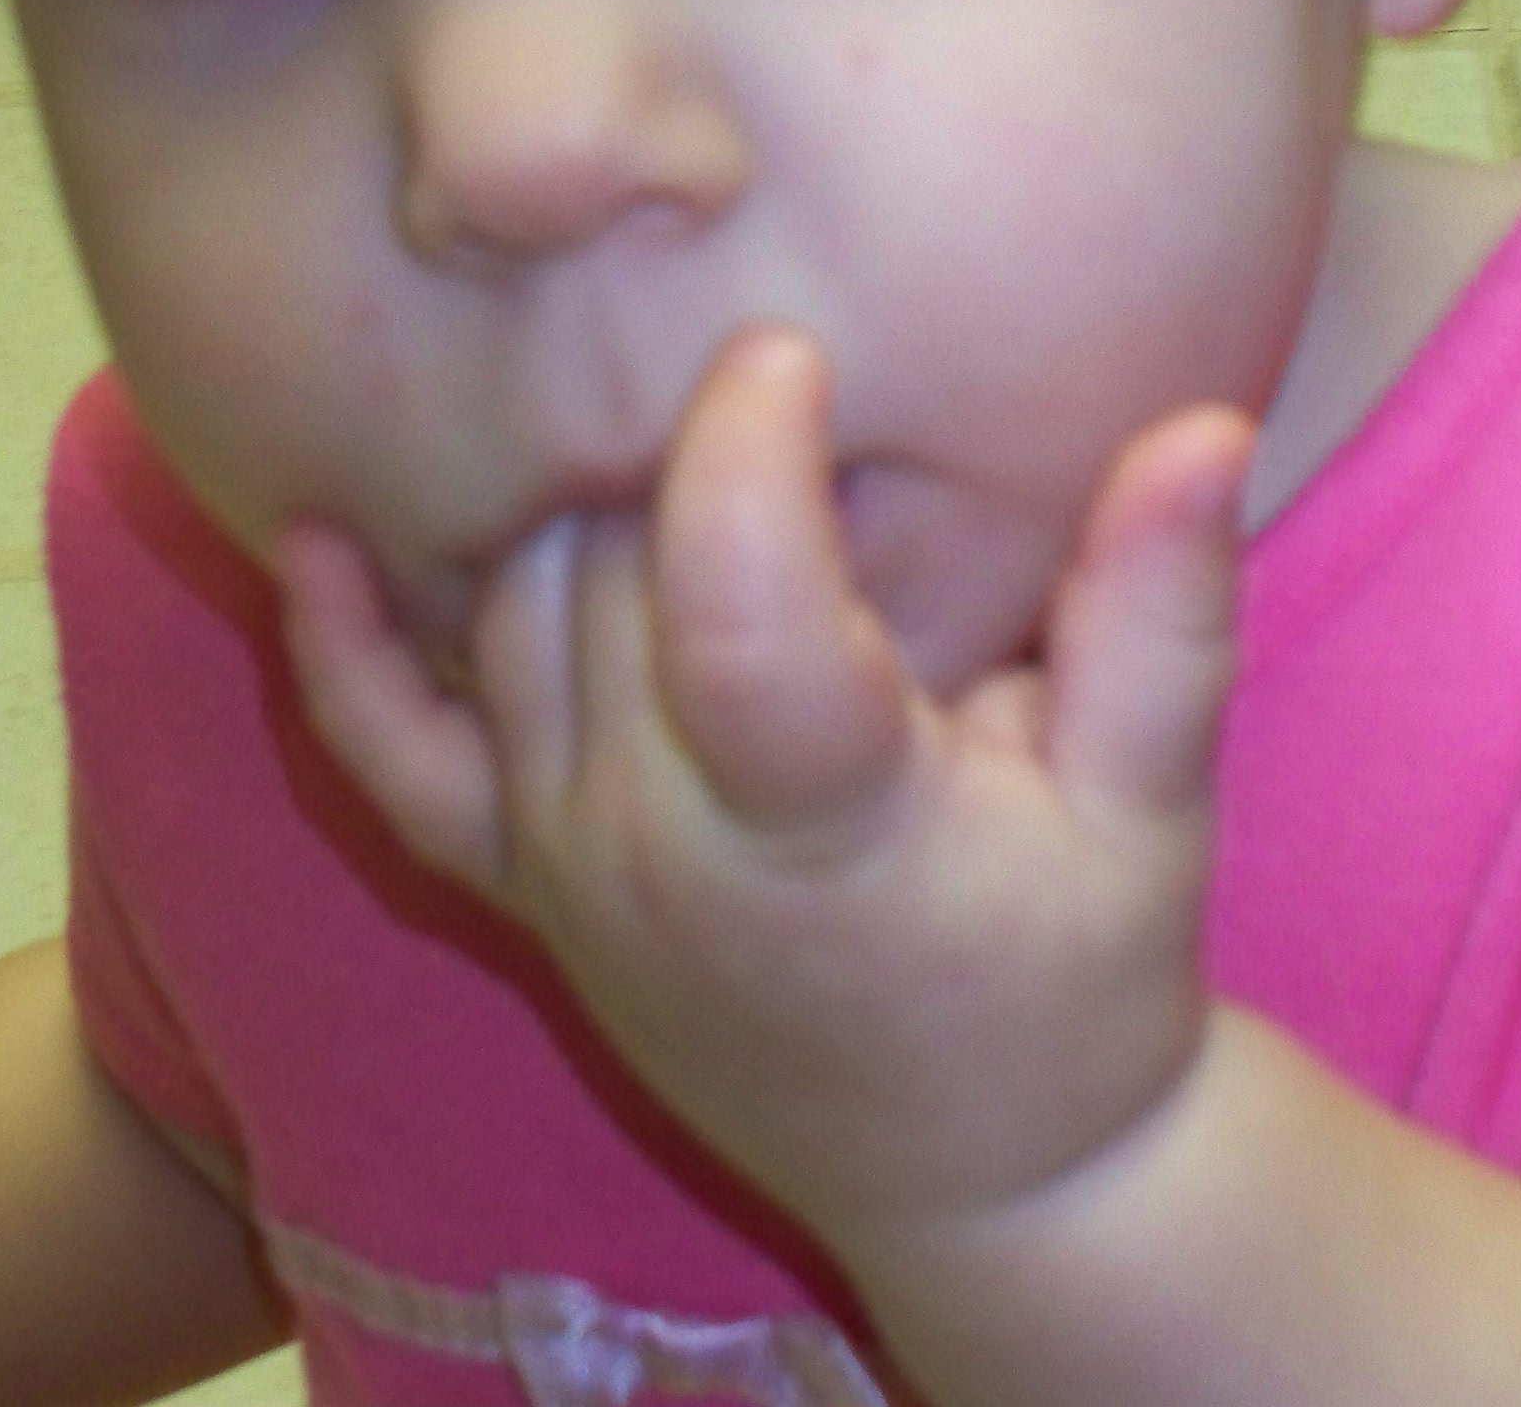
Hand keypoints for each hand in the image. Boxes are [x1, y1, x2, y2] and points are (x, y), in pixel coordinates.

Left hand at [274, 327, 1256, 1265]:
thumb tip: (1206, 429)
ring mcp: (567, 864)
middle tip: (749, 367)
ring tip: (657, 417)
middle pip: (604, 572)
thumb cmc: (1080, 974)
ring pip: (509, 615)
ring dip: (565, 504)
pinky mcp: (516, 884)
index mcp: (819, 822)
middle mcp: (658, 841)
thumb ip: (1159, 614)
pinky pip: (386, 758)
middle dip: (667, 442)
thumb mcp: (1154, 805)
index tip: (791, 345)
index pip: (728, 607)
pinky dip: (341, 650)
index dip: (741, 451)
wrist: (982, 1174)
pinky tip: (313, 532)